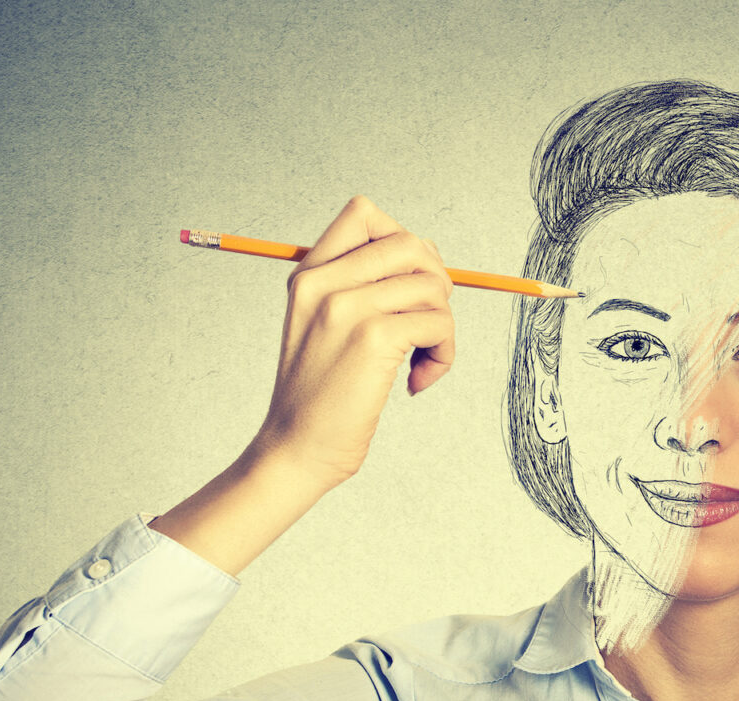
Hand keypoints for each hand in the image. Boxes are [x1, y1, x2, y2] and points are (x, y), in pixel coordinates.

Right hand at [245, 195, 454, 491]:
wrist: (296, 449)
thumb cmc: (320, 395)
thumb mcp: (322, 325)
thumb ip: (359, 286)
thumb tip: (428, 256)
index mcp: (309, 274)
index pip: (364, 213)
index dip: (402, 240)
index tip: (406, 284)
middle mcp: (324, 282)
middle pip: (410, 244)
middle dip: (436, 282)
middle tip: (425, 322)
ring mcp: (347, 307)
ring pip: (433, 287)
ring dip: (442, 326)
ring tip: (421, 359)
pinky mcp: (374, 338)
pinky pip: (439, 324)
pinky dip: (442, 354)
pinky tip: (416, 381)